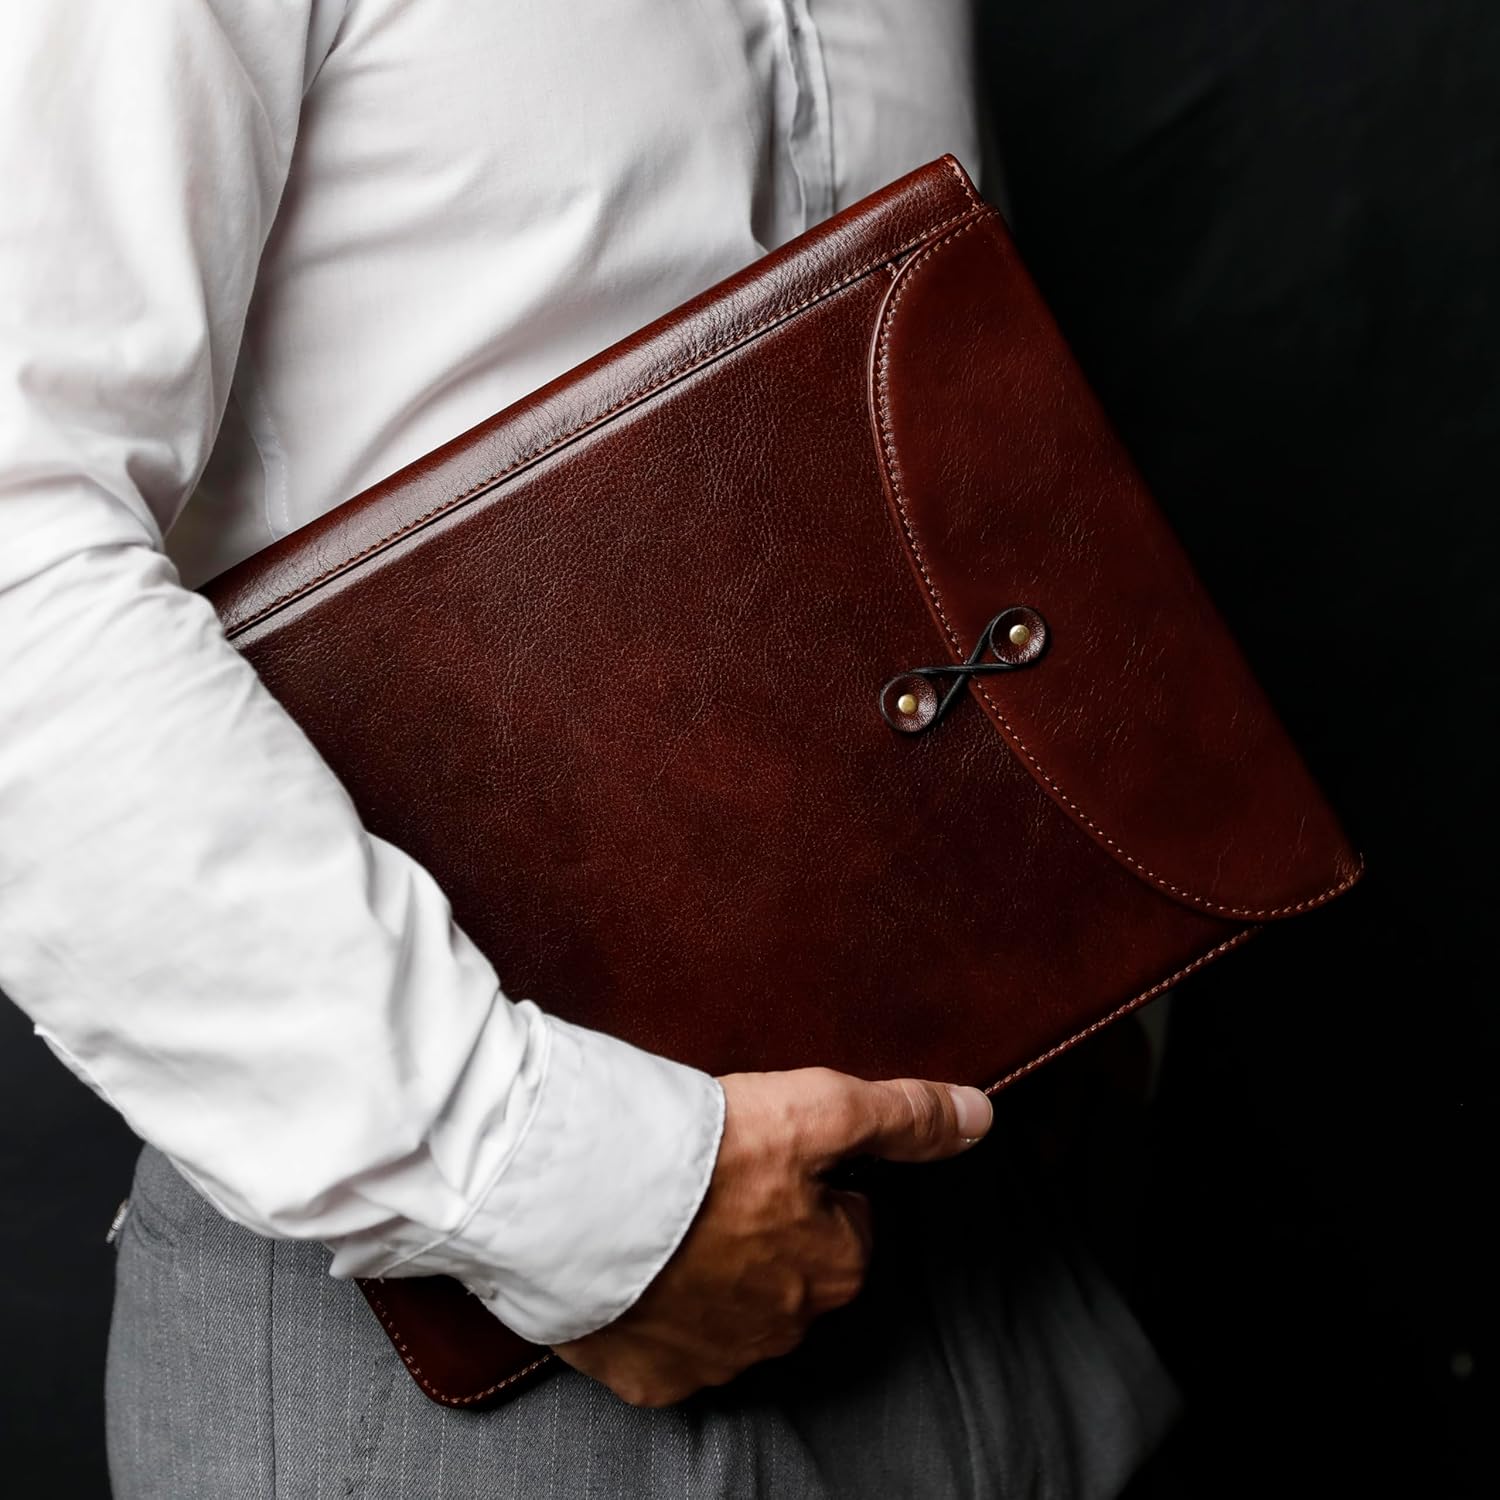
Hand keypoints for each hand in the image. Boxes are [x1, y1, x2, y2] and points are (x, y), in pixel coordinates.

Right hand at [553, 1066, 993, 1405]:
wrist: (586, 1199)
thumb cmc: (709, 1150)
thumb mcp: (822, 1108)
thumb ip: (905, 1115)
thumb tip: (979, 1117)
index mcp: (834, 1268)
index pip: (849, 1224)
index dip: (813, 1180)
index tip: (772, 1155)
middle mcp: (786, 1328)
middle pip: (792, 1270)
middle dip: (768, 1230)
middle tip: (720, 1177)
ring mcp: (716, 1360)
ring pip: (731, 1310)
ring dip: (713, 1270)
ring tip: (672, 1210)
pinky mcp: (650, 1376)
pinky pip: (667, 1346)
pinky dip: (658, 1310)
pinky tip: (638, 1262)